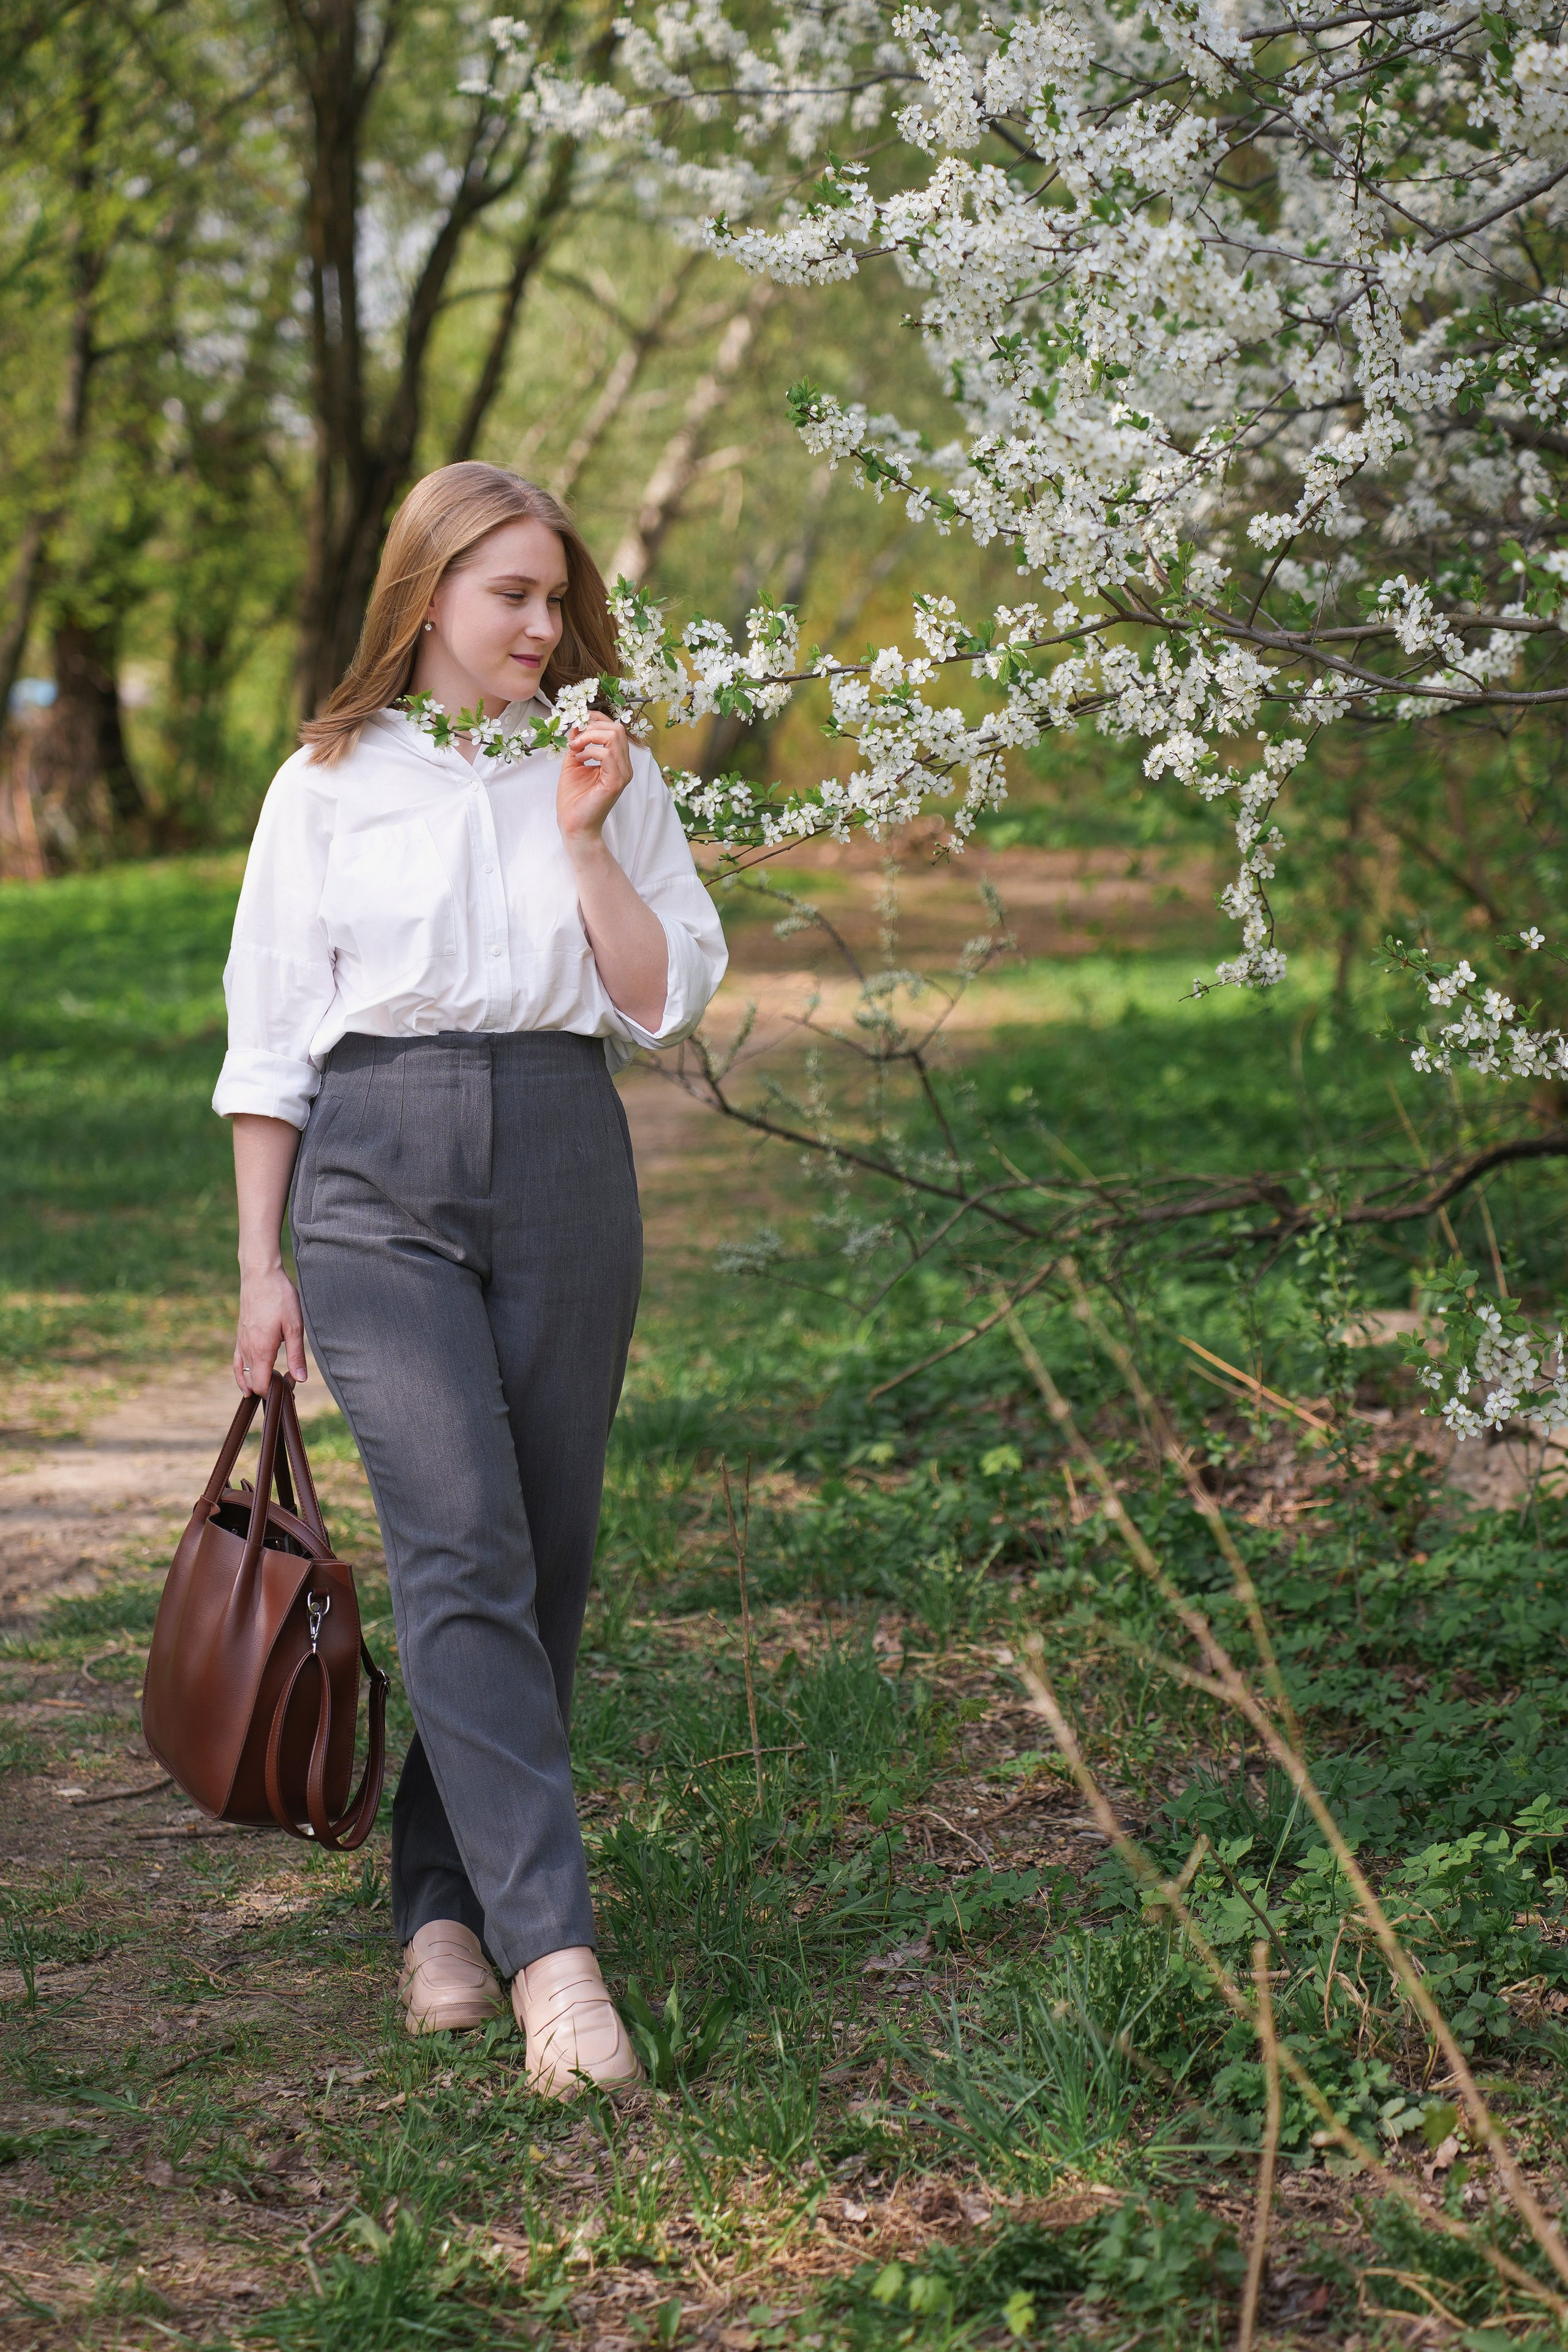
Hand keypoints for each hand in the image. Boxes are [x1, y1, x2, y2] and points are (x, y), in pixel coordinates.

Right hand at [234, 1266, 306, 1395]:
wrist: (260, 1276)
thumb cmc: (280, 1298)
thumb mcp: (295, 1327)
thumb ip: (296, 1355)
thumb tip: (300, 1379)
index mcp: (261, 1350)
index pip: (262, 1385)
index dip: (276, 1391)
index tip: (292, 1384)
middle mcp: (248, 1350)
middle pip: (254, 1383)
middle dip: (270, 1388)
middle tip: (289, 1382)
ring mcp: (241, 1343)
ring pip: (245, 1375)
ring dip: (257, 1383)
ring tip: (273, 1385)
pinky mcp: (240, 1337)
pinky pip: (237, 1363)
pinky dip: (241, 1376)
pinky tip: (246, 1383)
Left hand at [557, 714, 632, 853]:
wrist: (574, 826)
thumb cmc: (574, 799)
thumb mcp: (573, 763)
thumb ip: (577, 744)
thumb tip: (576, 726)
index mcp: (616, 761)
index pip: (615, 729)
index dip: (597, 718)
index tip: (578, 721)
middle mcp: (624, 766)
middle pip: (617, 729)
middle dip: (592, 727)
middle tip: (575, 740)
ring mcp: (623, 774)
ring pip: (614, 737)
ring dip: (589, 737)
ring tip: (575, 749)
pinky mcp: (616, 782)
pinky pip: (608, 754)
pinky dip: (590, 751)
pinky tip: (579, 760)